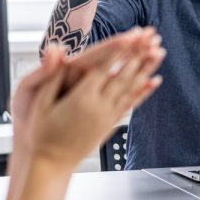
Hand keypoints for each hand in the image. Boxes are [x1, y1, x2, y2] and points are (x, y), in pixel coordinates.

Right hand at [14, 28, 165, 171]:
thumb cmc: (42, 134)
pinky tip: (153, 82)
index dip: (119, 50)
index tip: (132, 35)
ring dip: (147, 69)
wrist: (52, 163)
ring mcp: (107, 116)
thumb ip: (51, 74)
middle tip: (152, 38)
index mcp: (81, 98)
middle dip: (139, 54)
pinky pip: (131, 104)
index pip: (105, 67)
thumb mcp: (40, 102)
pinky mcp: (110, 124)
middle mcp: (99, 106)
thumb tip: (54, 50)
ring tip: (160, 53)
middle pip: (124, 75)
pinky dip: (143, 91)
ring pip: (132, 88)